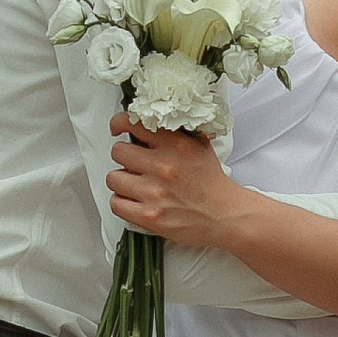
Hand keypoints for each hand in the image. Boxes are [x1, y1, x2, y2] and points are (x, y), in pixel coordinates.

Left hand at [108, 116, 239, 243]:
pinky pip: (116, 203)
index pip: (132, 122)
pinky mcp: (149, 216)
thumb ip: (175, 131)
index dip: (119, 124)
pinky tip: (134, 200)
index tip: (118, 129)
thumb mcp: (199, 145)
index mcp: (175, 144)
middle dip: (125, 157)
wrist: (224, 215)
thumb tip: (150, 119)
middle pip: (118, 151)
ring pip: (113, 178)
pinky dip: (122, 202)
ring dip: (122, 180)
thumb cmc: (211, 182)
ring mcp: (154, 192)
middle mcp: (163, 166)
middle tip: (134, 163)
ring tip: (135, 184)